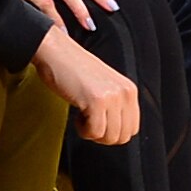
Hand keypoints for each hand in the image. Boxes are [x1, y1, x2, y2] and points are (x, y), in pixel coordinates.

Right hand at [33, 26, 140, 144]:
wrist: (57, 53)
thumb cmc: (74, 71)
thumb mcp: (105, 87)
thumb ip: (115, 105)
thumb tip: (117, 131)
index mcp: (129, 90)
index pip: (133, 128)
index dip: (113, 133)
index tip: (99, 124)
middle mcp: (125, 93)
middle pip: (123, 137)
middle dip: (103, 136)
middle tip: (89, 123)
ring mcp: (112, 97)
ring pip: (110, 137)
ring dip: (92, 133)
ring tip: (83, 117)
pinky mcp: (96, 101)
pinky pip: (94, 132)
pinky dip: (83, 130)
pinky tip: (77, 115)